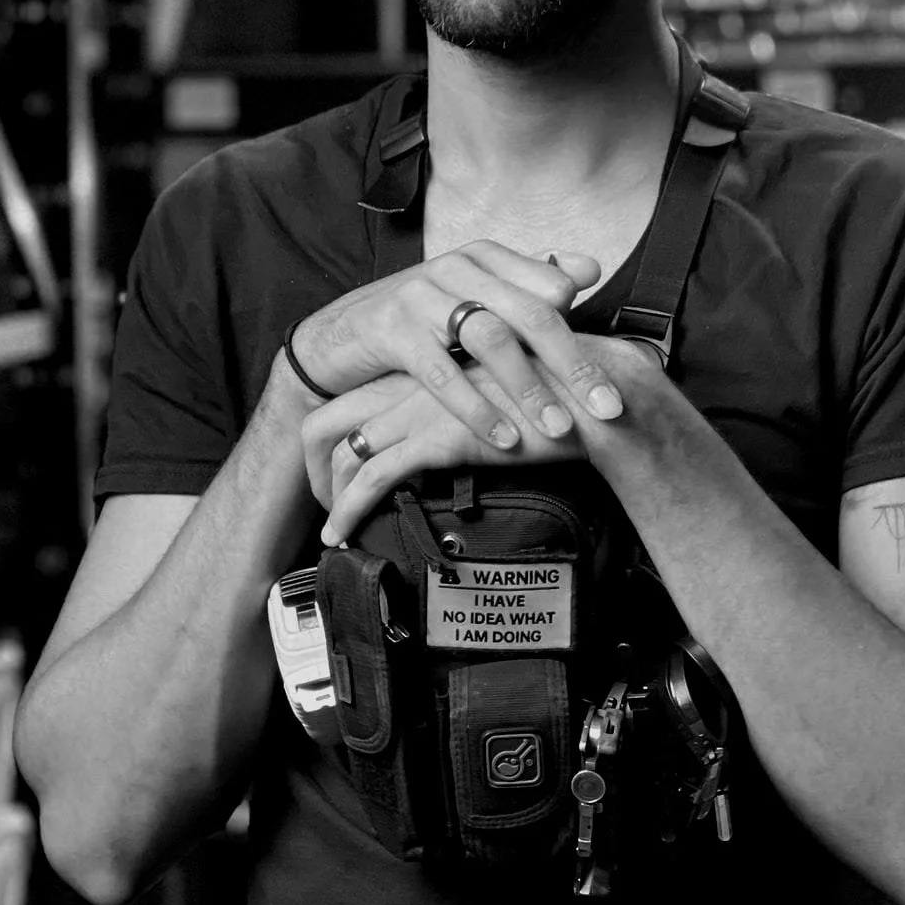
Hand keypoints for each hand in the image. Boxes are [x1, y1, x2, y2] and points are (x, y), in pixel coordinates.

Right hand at [284, 242, 629, 453]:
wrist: (338, 337)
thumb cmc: (420, 323)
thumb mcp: (474, 297)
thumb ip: (531, 282)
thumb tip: (591, 268)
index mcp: (486, 257)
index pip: (551, 290)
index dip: (587, 334)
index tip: (620, 377)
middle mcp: (457, 266)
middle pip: (530, 314)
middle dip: (573, 365)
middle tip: (607, 410)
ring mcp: (420, 294)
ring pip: (490, 339)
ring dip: (529, 388)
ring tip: (557, 429)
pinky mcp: (390, 328)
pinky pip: (440, 371)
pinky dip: (475, 407)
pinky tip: (502, 437)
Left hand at [303, 366, 584, 543]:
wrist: (592, 400)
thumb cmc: (560, 401)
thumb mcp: (500, 398)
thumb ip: (470, 410)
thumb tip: (459, 439)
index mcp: (427, 370)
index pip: (352, 399)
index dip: (334, 438)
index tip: (338, 473)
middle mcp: (415, 383)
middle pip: (327, 420)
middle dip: (313, 467)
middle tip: (323, 502)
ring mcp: (421, 409)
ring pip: (344, 453)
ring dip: (330, 497)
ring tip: (333, 529)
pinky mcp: (437, 438)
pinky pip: (372, 476)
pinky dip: (348, 509)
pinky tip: (343, 533)